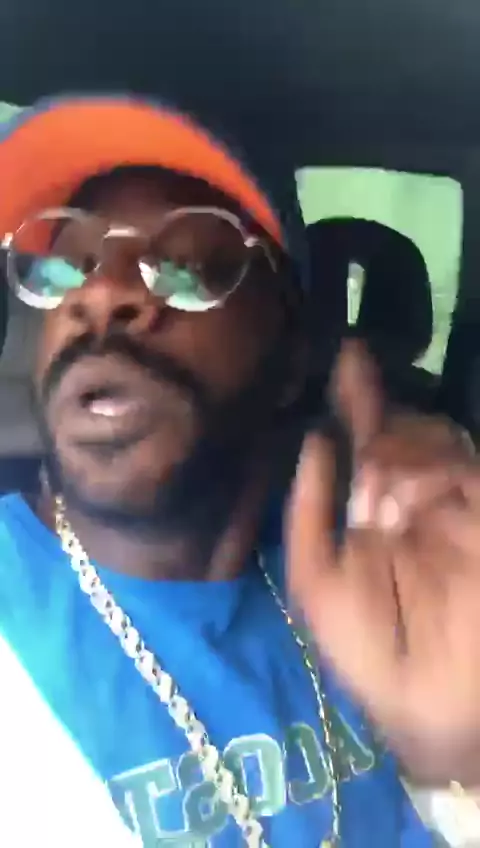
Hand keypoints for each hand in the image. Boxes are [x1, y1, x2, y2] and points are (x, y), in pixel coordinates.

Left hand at [287, 341, 479, 784]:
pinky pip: (460, 470)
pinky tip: (405, 497)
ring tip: (381, 491)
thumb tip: (317, 441)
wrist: (439, 707)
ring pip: (431, 440)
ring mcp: (455, 504)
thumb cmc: (372, 652)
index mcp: (377, 511)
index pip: (368, 442)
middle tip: (359, 399)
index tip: (349, 357)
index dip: (357, 400)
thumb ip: (309, 513)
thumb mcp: (319, 584)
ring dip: (399, 448)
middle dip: (376, 414)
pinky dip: (429, 472)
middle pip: (401, 430)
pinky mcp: (479, 512)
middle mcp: (416, 498)